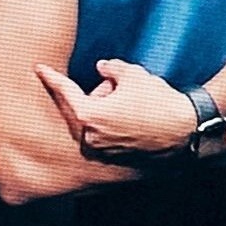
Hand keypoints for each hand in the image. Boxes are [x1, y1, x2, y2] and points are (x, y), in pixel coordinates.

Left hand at [63, 59, 206, 158]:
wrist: (186, 131)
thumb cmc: (159, 101)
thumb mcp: (134, 75)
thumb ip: (112, 68)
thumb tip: (101, 67)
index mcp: (89, 115)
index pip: (65, 91)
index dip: (52, 77)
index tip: (39, 69)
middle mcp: (90, 137)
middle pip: (83, 107)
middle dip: (100, 93)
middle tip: (120, 87)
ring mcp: (102, 150)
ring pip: (96, 120)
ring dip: (108, 108)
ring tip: (135, 104)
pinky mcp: (115, 157)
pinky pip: (107, 134)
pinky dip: (115, 123)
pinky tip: (137, 117)